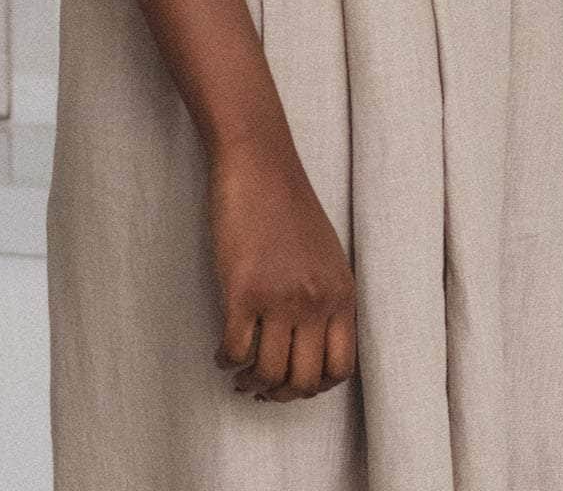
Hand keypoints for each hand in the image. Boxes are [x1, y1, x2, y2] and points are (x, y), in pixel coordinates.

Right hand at [208, 135, 357, 403]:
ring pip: (268, 373)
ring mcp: (279, 299)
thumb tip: (311, 343)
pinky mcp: (242, 291)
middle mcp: (315, 302)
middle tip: (263, 389)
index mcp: (341, 294)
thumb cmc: (289, 205)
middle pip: (304, 380)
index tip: (296, 384)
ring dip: (250, 382)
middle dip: (281, 394)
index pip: (341, 368)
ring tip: (239, 375)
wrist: (259, 166)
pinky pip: (234, 350)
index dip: (316, 387)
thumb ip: (327, 297)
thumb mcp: (327, 255)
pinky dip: (225, 361)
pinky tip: (221, 354)